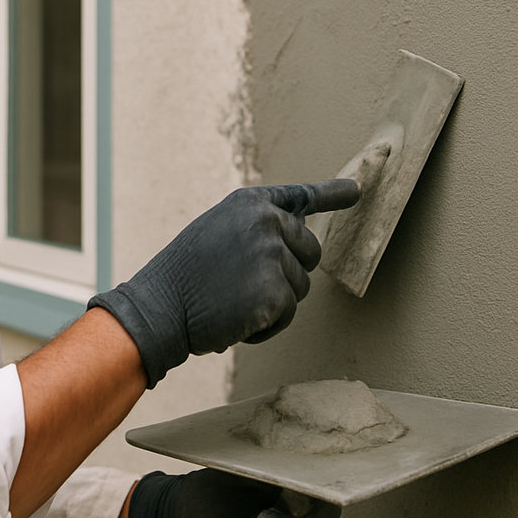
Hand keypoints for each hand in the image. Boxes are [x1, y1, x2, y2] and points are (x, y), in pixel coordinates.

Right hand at [88, 180, 359, 385]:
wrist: (160, 308)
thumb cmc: (184, 276)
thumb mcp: (217, 233)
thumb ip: (255, 230)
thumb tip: (296, 241)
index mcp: (250, 203)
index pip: (299, 196)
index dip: (332, 194)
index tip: (357, 191)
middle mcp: (266, 222)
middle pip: (310, 251)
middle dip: (287, 272)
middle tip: (243, 285)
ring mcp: (272, 255)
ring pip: (300, 286)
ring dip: (273, 301)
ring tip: (231, 300)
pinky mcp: (276, 292)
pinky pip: (287, 314)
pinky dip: (266, 326)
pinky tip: (235, 319)